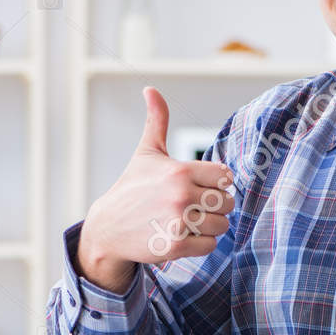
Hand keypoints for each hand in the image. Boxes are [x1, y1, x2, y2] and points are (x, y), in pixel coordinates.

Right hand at [77, 87, 234, 293]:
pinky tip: (181, 236)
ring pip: (221, 225)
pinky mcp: (175, 246)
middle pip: (228, 203)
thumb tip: (151, 89)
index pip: (225, 177)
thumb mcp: (146, 153)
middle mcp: (181, 195)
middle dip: (215, 206)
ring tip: (186, 221)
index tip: (199, 187)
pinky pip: (209, 246)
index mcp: (180, 170)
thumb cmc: (131, 188)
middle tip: (192, 207)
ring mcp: (178, 221)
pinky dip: (200, 244)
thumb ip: (157, 121)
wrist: (107, 228)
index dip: (216, 183)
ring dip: (208, 226)